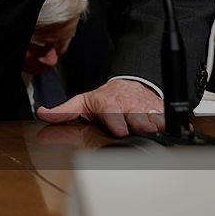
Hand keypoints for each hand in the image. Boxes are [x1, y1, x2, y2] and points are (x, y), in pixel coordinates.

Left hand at [36, 79, 164, 137]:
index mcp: (110, 105)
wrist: (127, 84)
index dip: (118, 129)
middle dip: (138, 129)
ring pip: (157, 123)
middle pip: (141, 125)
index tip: (118, 130)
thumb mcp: (82, 103)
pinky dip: (170, 125)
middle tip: (134, 128)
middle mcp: (129, 106)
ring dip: (154, 127)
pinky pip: (172, 120)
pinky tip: (164, 127)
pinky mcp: (161, 108)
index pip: (118, 124)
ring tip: (147, 127)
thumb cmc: (104, 99)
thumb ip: (62, 111)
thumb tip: (42, 114)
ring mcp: (146, 107)